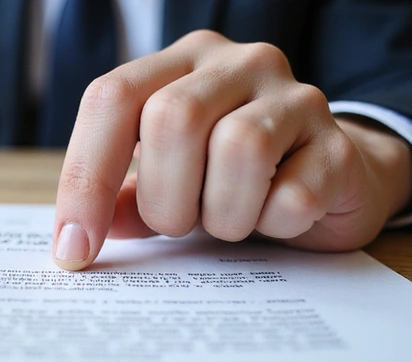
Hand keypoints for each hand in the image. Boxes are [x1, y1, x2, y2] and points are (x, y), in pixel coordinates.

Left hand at [52, 31, 411, 269]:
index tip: (73, 248)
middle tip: (181, 225)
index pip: (112, 98)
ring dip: (221, 214)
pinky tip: (275, 219)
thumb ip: (126, 199)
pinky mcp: (338, 143)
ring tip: (230, 222)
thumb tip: (75, 238)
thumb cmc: (233, 180)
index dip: (85, 177)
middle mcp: (237, 63)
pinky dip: (272, 225)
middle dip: (165, 198)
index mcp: (180, 65)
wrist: (331, 178)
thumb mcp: (170, 182)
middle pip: (173, 117)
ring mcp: (295, 96)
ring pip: (239, 148)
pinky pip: (292, 195)